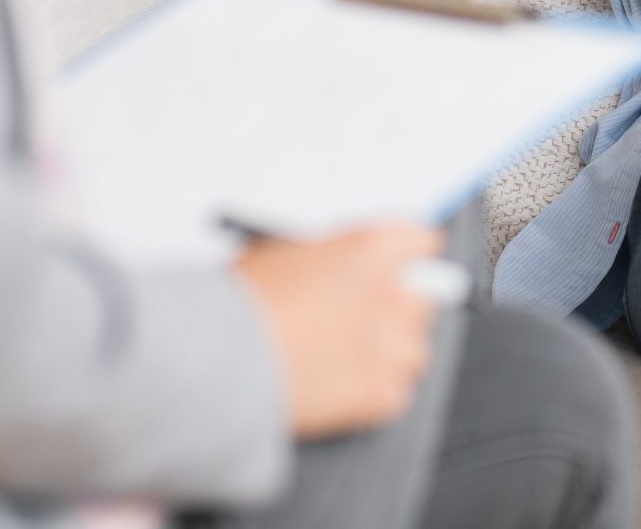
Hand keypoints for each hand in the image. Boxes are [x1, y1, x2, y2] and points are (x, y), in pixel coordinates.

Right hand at [236, 224, 442, 438]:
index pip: (419, 242)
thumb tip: (337, 274)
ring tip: (349, 364)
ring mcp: (389, 344)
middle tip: (365, 325)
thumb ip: (327, 262)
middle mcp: (390, 291)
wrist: (217, 357)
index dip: (407, 259)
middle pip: (423, 300)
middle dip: (398, 312)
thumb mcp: (282, 256)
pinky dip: (374, 397)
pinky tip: (342, 393)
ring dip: (390, 357)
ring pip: (415, 351)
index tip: (401, 271)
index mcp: (369, 247)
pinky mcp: (379, 393)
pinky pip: (397, 394)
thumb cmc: (237, 304)